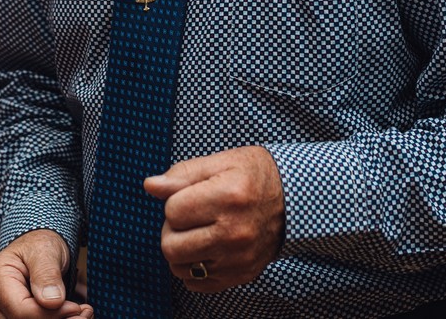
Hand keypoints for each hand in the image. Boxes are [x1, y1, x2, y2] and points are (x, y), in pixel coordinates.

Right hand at [0, 229, 92, 318]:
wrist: (38, 246)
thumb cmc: (40, 243)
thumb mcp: (46, 250)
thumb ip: (47, 274)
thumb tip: (53, 302)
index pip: (21, 310)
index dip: (50, 315)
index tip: (76, 307)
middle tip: (85, 312)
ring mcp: (2, 310)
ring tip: (83, 314)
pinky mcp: (14, 316)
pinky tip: (72, 315)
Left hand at [146, 145, 284, 292]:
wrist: (295, 201)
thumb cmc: (254, 176)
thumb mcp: (222, 162)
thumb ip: (183, 174)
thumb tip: (150, 186)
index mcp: (228, 197)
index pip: (172, 211)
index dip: (176, 201)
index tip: (193, 196)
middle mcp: (234, 233)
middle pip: (170, 246)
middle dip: (172, 229)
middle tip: (190, 217)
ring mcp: (238, 259)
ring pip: (180, 267)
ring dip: (182, 250)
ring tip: (199, 232)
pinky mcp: (241, 275)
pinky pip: (197, 283)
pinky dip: (195, 268)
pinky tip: (208, 248)